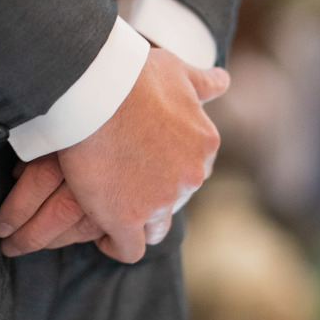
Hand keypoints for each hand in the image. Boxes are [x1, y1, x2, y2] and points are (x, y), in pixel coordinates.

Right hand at [0, 48, 227, 261]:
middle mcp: (190, 176)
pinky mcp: (127, 219)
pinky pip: (128, 249)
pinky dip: (116, 245)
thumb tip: (223, 80)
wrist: (97, 87)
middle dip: (153, 195)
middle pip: (174, 200)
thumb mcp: (178, 70)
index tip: (143, 162)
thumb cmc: (134, 73)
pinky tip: (103, 232)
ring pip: (155, 229)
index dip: (166, 169)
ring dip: (138, 222)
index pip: (191, 170)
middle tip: (121, 180)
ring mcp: (160, 201)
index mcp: (204, 144)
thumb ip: (203, 82)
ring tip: (112, 209)